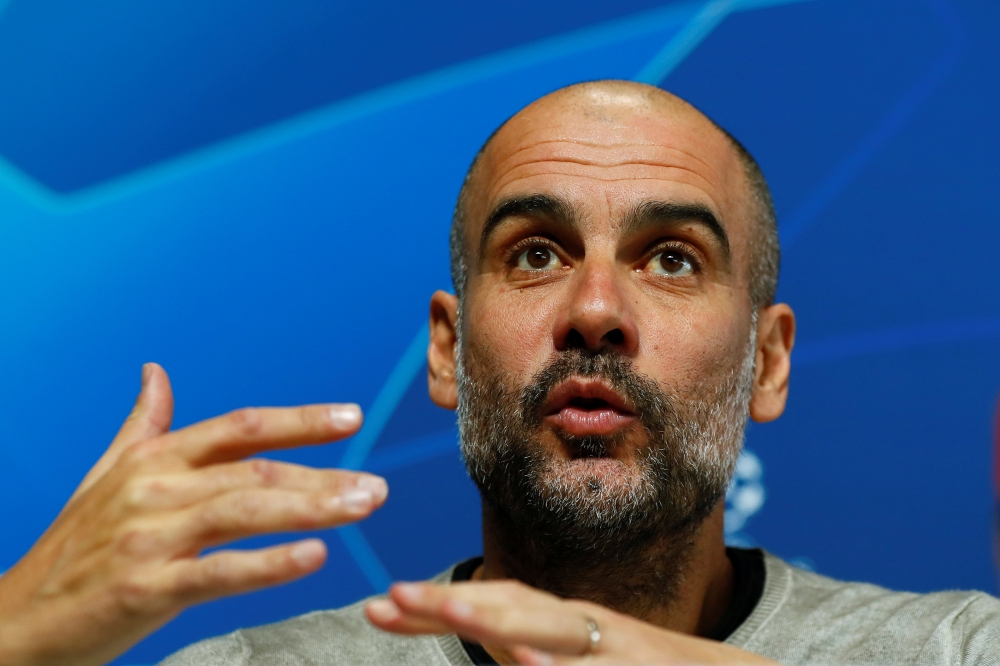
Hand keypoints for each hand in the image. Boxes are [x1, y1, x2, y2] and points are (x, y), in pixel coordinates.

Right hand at [0, 363, 386, 665]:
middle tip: (374, 486)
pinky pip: (220, 572)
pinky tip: (313, 556)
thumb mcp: (104, 476)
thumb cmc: (71, 549)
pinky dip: (270, 563)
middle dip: (322, 474)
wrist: (17, 621)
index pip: (239, 427)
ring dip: (311, 507)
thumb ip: (141, 425)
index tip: (350, 416)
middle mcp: (153, 490)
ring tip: (361, 506)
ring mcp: (149, 538)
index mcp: (151, 459)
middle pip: (254, 470)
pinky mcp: (146, 588)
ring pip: (245, 511)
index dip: (299, 420)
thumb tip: (155, 373)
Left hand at [366, 579, 776, 665]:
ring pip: (556, 629)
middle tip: (391, 595)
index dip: (436, 605)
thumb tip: (494, 654)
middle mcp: (589, 630)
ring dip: (503, 619)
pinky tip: (532, 664)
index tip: (380, 605)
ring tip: (454, 610)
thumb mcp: (579, 662)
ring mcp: (621, 649)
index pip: (493, 606)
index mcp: (564, 628)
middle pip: (515, 607)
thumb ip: (531, 654)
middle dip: (452, 603)